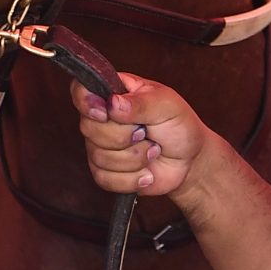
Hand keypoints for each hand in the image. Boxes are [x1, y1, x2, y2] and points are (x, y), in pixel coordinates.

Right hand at [72, 73, 209, 201]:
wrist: (190, 161)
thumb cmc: (179, 125)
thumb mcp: (167, 105)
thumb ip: (141, 102)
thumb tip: (112, 104)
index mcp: (113, 93)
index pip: (80, 90)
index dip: (86, 102)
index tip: (105, 112)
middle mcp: (102, 119)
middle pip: (88, 127)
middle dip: (123, 136)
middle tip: (146, 133)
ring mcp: (101, 146)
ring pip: (99, 156)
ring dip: (134, 158)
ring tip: (152, 151)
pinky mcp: (106, 172)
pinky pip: (105, 178)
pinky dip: (131, 178)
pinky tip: (146, 172)